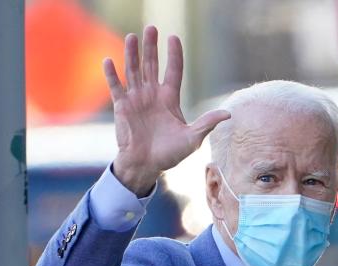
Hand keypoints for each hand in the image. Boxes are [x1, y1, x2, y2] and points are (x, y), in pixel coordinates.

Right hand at [102, 25, 230, 195]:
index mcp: (169, 98)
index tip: (173, 38)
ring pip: (133, 71)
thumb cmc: (169, 154)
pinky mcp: (122, 107)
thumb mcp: (192, 139)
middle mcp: (152, 94)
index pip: (173, 70)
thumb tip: (229, 114)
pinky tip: (109, 60)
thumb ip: (207, 123)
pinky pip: (116, 87)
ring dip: (132, 54)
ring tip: (132, 37)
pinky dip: (112, 74)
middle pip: (151, 64)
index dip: (174, 54)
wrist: (146, 166)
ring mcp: (136, 99)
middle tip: (151, 29)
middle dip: (151, 47)